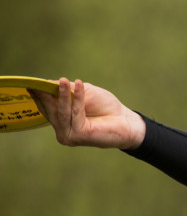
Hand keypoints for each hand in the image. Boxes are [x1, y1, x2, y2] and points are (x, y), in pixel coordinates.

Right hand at [30, 78, 145, 149]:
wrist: (127, 121)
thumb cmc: (107, 108)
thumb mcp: (85, 94)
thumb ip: (68, 90)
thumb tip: (49, 83)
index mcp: (62, 122)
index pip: (46, 108)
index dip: (38, 96)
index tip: (30, 84)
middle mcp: (63, 131)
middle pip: (50, 110)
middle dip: (46, 94)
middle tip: (40, 82)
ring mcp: (70, 135)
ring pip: (62, 112)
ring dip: (63, 94)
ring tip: (65, 80)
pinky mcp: (79, 135)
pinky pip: (75, 113)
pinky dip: (78, 99)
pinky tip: (80, 85)